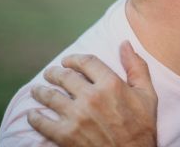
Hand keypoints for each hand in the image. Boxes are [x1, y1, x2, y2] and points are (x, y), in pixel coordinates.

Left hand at [28, 41, 157, 146]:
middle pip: (65, 76)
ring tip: (37, 90)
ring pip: (50, 96)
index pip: (85, 62)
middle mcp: (91, 97)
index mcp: (111, 84)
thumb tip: (125, 44)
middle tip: (50, 74)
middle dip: (54, 73)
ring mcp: (76, 116)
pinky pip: (42, 122)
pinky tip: (33, 115)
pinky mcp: (65, 135)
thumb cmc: (141, 127)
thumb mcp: (147, 94)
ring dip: (41, 91)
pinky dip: (34, 117)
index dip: (74, 59)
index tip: (68, 61)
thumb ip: (136, 67)